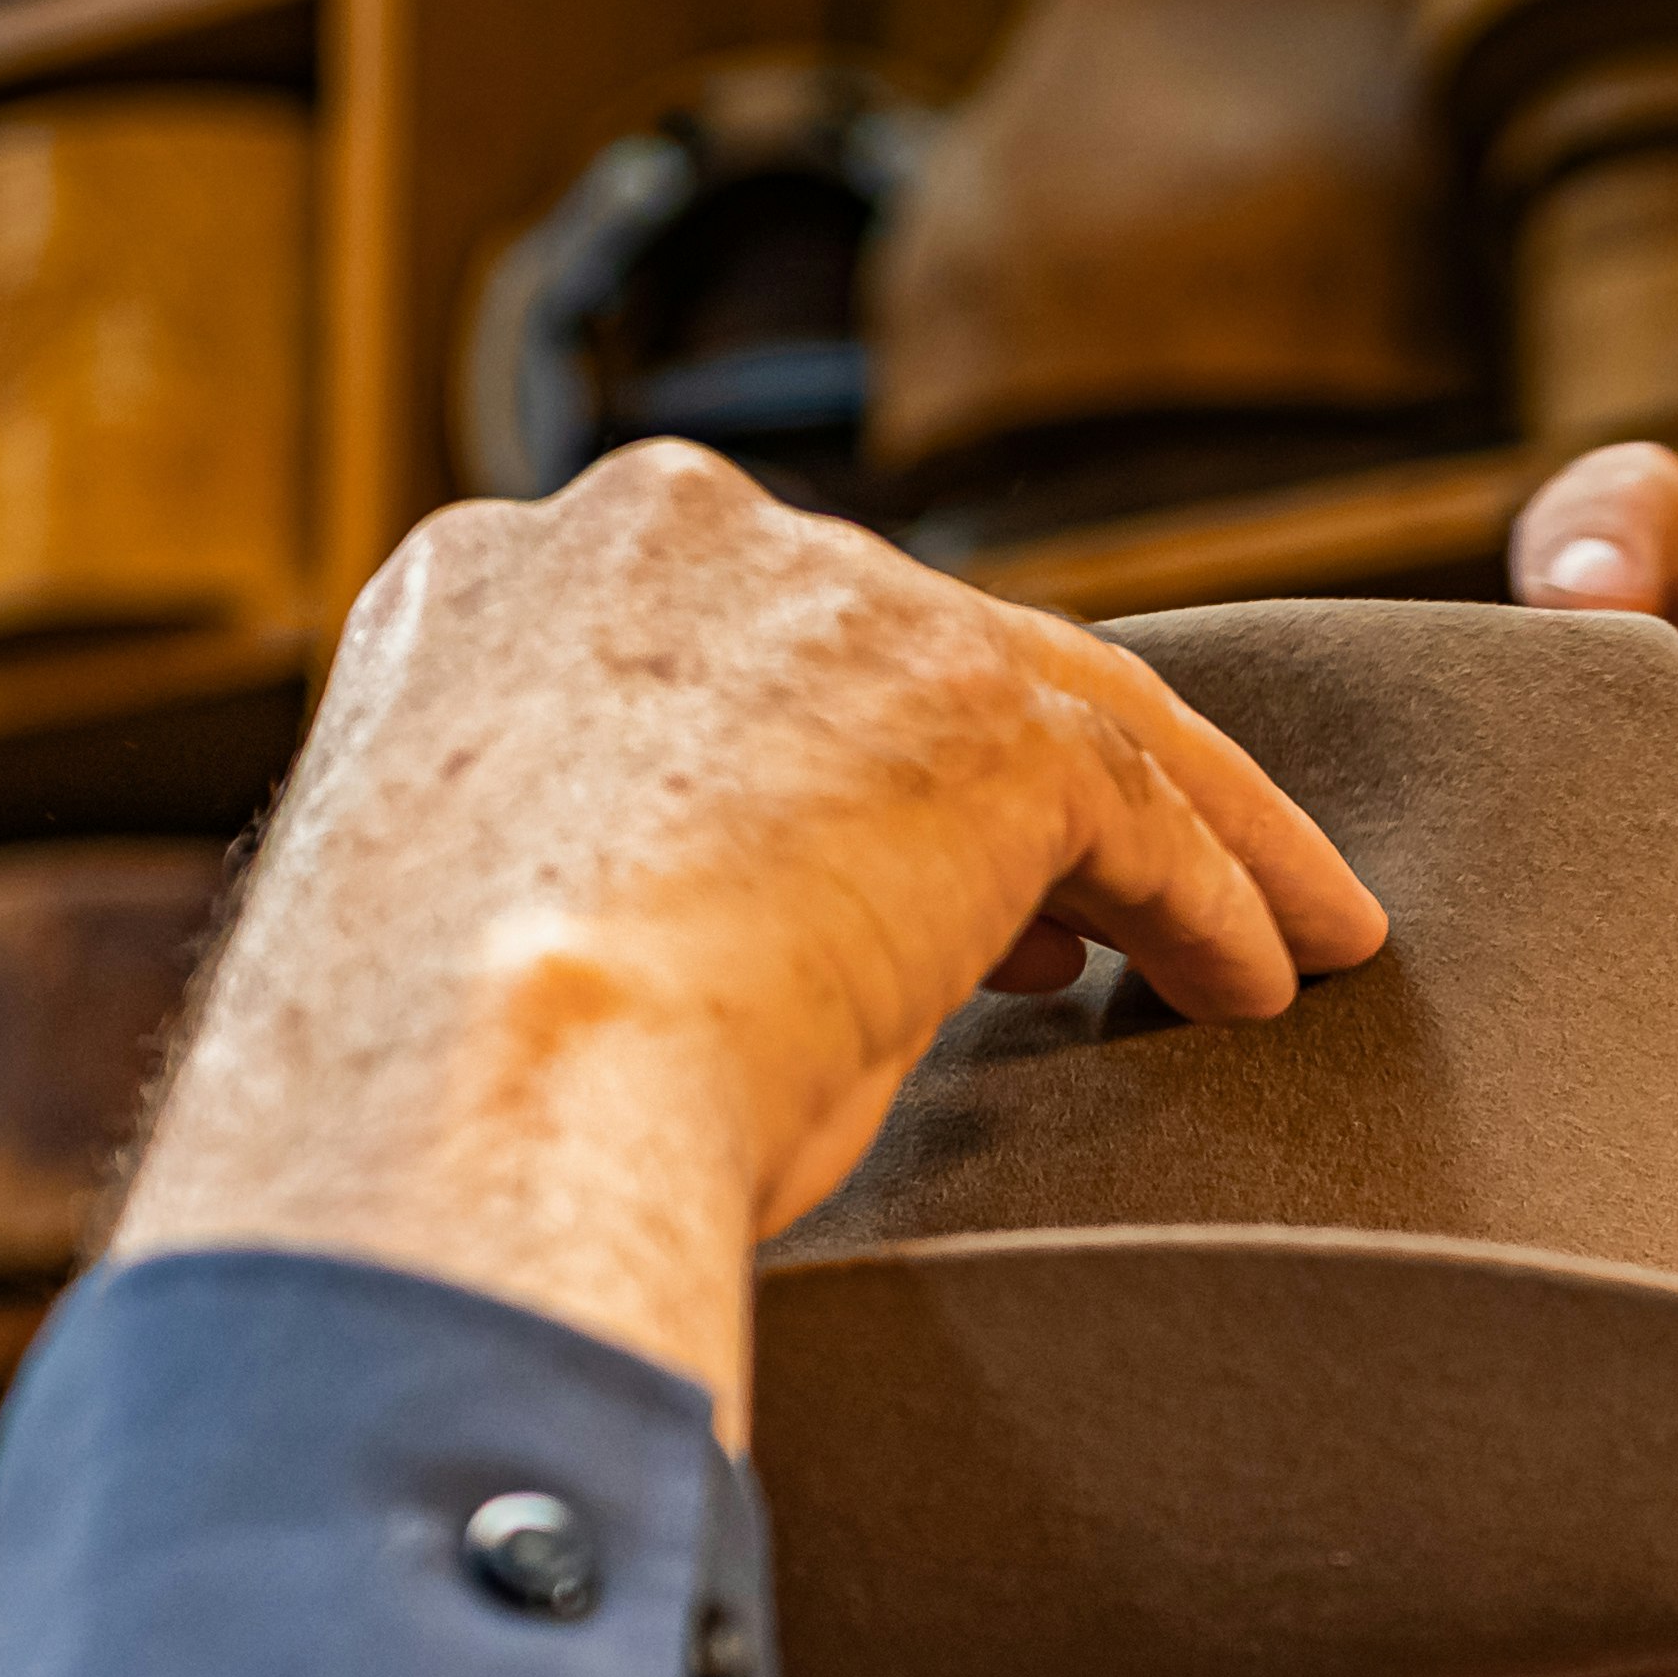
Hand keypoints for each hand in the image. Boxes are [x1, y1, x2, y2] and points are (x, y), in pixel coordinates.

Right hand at [113, 443, 1385, 1426]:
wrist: (454, 1123)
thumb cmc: (419, 1129)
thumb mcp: (479, 957)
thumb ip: (604, 898)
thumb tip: (768, 985)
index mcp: (479, 599)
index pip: (719, 655)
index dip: (821, 764)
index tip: (890, 874)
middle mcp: (649, 547)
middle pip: (897, 651)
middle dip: (995, 788)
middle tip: (1081, 921)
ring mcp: (819, 604)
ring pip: (1055, 704)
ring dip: (1173, 837)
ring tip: (1258, 947)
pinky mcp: (971, 716)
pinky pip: (1135, 804)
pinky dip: (1217, 900)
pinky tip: (1255, 987)